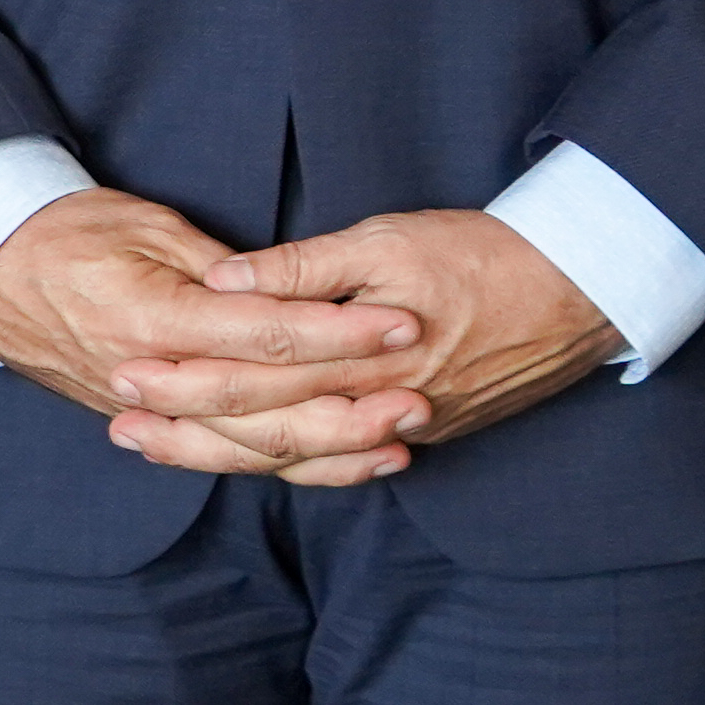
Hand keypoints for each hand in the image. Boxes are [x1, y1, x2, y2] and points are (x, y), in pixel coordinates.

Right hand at [0, 187, 412, 473]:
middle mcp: (148, 374)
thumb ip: (219, 266)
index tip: (399, 321)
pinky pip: (228, 459)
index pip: (262, 331)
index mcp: (150, 316)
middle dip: (349, 403)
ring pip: (252, 446)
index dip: (336, 331)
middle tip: (420, 393)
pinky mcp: (150, 426)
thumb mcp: (143, 225)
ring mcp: (147, 410)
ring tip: (400, 438)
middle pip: (265, 406)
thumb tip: (291, 288)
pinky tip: (347, 462)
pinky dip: (292, 466)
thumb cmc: (65, 232)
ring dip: (332, 447)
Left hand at [111, 206, 618, 475]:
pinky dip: (294, 463)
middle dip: (189, 430)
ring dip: (229, 453)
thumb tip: (223, 281)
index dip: (186, 381)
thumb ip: (302, 268)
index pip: (255, 377)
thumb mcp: (386, 241)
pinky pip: (345, 459)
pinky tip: (251, 459)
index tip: (126, 375)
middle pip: (267, 428)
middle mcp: (382, 405)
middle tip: (121, 424)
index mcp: (363, 356)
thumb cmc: (481, 253)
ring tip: (162, 446)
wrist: (583, 290)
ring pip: (303, 454)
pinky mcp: (429, 428)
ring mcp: (408, 425)